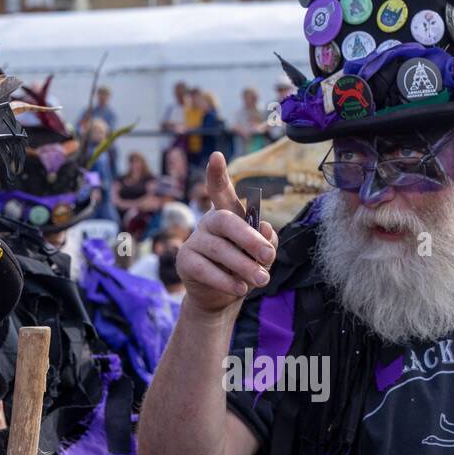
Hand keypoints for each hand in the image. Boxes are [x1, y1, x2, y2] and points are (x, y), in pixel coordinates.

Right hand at [176, 152, 278, 313]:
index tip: (216, 156)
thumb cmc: (243, 269)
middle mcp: (209, 222)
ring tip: (262, 279)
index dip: (218, 174)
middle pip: (226, 221)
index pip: (222, 191)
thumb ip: (267, 242)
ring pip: (219, 248)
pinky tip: (241, 288)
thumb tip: (266, 228)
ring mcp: (194, 241)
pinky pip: (205, 269)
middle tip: (268, 257)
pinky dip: (226, 280)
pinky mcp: (185, 261)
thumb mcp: (260, 256)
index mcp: (228, 215)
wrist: (221, 298)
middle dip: (249, 238)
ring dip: (244, 266)